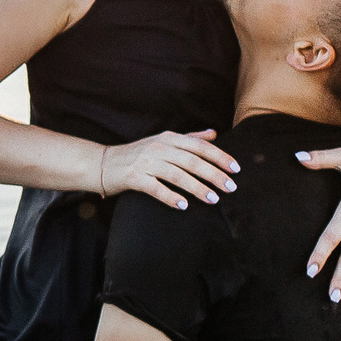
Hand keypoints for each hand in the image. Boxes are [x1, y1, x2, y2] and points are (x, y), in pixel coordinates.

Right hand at [99, 128, 237, 211]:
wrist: (104, 163)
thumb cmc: (138, 154)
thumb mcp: (163, 141)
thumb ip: (189, 138)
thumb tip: (214, 134)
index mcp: (169, 138)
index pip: (199, 146)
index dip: (219, 157)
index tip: (236, 170)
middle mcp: (158, 147)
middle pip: (192, 161)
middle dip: (214, 174)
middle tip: (231, 188)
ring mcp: (145, 162)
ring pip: (177, 174)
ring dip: (197, 187)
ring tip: (213, 199)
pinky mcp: (133, 177)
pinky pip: (155, 188)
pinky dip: (170, 196)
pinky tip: (183, 205)